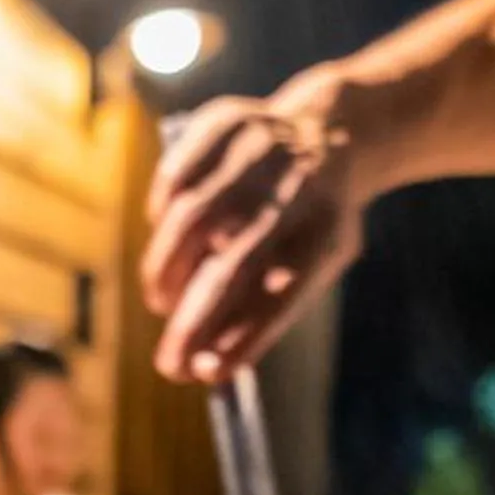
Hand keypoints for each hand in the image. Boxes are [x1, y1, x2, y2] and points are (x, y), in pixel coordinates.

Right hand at [142, 83, 367, 383]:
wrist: (333, 132)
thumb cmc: (314, 222)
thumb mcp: (315, 267)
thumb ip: (269, 311)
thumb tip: (207, 369)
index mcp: (328, 232)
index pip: (283, 297)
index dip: (242, 339)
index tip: (204, 376)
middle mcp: (297, 189)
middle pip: (234, 266)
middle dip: (193, 321)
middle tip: (167, 363)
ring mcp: (260, 149)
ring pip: (192, 218)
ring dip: (166, 271)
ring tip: (161, 300)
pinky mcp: (226, 119)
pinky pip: (174, 175)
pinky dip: (160, 215)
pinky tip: (166, 238)